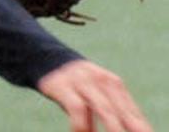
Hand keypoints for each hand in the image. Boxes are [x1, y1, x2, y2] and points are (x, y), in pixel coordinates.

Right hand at [37, 60, 151, 131]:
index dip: (140, 127)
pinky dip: (81, 124)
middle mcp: (101, 81)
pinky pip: (77, 108)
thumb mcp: (93, 94)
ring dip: (113, 128)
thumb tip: (107, 129)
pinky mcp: (62, 86)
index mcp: (113, 83)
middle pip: (121, 111)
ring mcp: (82, 82)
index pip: (131, 111)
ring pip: (104, 109)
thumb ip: (106, 112)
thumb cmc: (73, 83)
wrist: (43, 57)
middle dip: (130, 129)